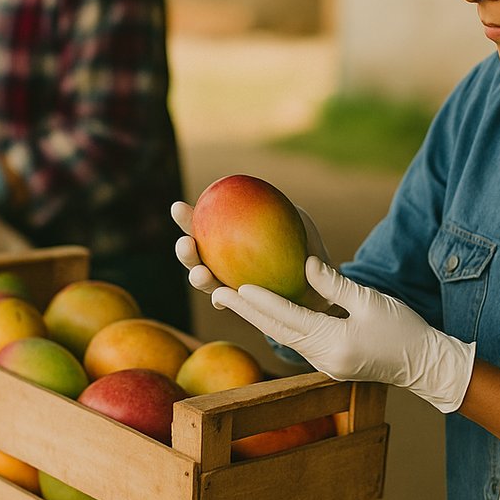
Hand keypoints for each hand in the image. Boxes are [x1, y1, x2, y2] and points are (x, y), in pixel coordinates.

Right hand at [169, 200, 330, 299]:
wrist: (320, 282)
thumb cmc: (305, 244)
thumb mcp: (297, 220)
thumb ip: (278, 206)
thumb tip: (260, 192)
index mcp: (227, 237)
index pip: (202, 225)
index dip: (186, 218)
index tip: (178, 208)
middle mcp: (222, 261)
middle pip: (196, 255)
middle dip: (184, 250)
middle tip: (185, 243)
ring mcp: (230, 284)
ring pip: (206, 282)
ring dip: (197, 278)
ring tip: (199, 273)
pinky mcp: (242, 306)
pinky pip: (231, 304)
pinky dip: (223, 300)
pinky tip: (221, 297)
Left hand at [212, 257, 476, 412]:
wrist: (426, 366)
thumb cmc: (405, 330)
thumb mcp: (372, 301)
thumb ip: (336, 285)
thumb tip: (305, 264)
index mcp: (334, 343)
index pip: (289, 319)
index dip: (261, 302)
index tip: (235, 286)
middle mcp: (323, 358)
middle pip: (276, 332)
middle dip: (246, 312)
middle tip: (216, 292)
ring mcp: (324, 364)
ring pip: (283, 337)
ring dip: (258, 318)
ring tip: (231, 299)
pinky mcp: (329, 362)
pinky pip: (296, 340)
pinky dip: (278, 324)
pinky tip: (265, 311)